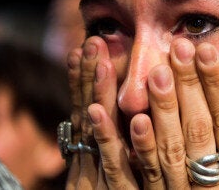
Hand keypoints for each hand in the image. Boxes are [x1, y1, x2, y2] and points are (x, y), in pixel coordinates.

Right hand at [66, 36, 135, 188]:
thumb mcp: (116, 177)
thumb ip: (118, 151)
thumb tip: (134, 117)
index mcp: (91, 159)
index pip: (88, 112)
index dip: (84, 80)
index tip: (84, 48)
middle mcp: (89, 165)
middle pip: (89, 115)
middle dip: (89, 77)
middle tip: (93, 42)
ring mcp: (98, 180)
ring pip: (96, 133)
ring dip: (97, 95)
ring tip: (100, 64)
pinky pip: (111, 165)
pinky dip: (104, 137)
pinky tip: (97, 111)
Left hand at [136, 38, 218, 188]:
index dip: (217, 84)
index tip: (207, 51)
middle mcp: (214, 180)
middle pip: (199, 127)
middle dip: (189, 86)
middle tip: (180, 48)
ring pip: (172, 147)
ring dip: (165, 108)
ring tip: (158, 73)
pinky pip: (148, 174)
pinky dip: (142, 146)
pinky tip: (138, 119)